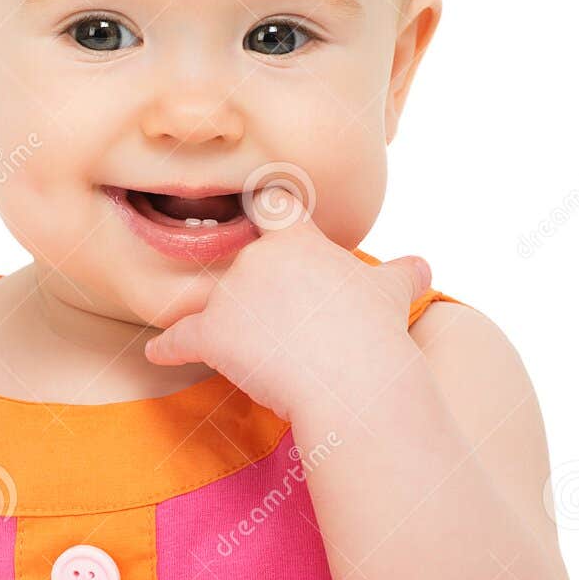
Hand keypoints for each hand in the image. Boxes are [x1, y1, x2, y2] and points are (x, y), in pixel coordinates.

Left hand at [145, 196, 431, 420]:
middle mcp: (257, 258)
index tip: (260, 203)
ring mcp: (231, 295)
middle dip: (260, 295)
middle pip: (246, 270)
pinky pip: (179, 339)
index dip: (267, 209)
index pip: (273, 208)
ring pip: (217, 305)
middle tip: (291, 328)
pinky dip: (168, 347)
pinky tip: (156, 352)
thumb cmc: (373, 331)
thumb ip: (399, 274)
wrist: (352, 376)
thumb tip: (421, 267)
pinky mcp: (212, 334)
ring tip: (252, 353)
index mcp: (298, 241)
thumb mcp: (391, 292)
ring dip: (226, 324)